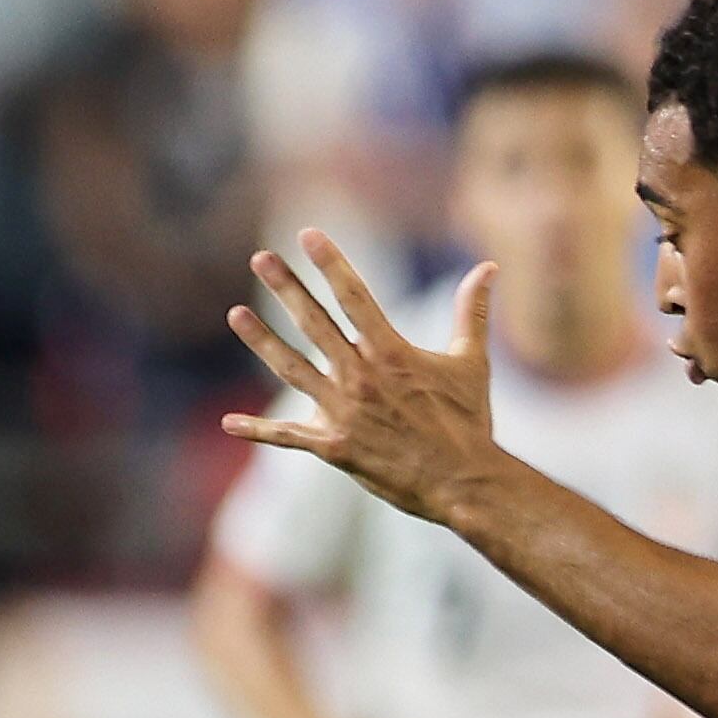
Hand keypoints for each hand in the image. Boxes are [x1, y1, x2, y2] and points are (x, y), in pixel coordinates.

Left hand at [225, 237, 507, 527]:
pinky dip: (258, 431)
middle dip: (286, 287)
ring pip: (292, 369)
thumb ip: (472, 312)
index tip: (308, 235)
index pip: (354, 296)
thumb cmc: (469, 422)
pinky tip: (228, 423)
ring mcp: (344, 412)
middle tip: (261, 258)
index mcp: (392, 352)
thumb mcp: (472, 363)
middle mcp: (361, 377)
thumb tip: (489, 268)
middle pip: (315, 323)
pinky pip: (288, 436)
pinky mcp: (334, 447)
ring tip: (236, 314)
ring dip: (262, 340)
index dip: (330, 263)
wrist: (463, 483)